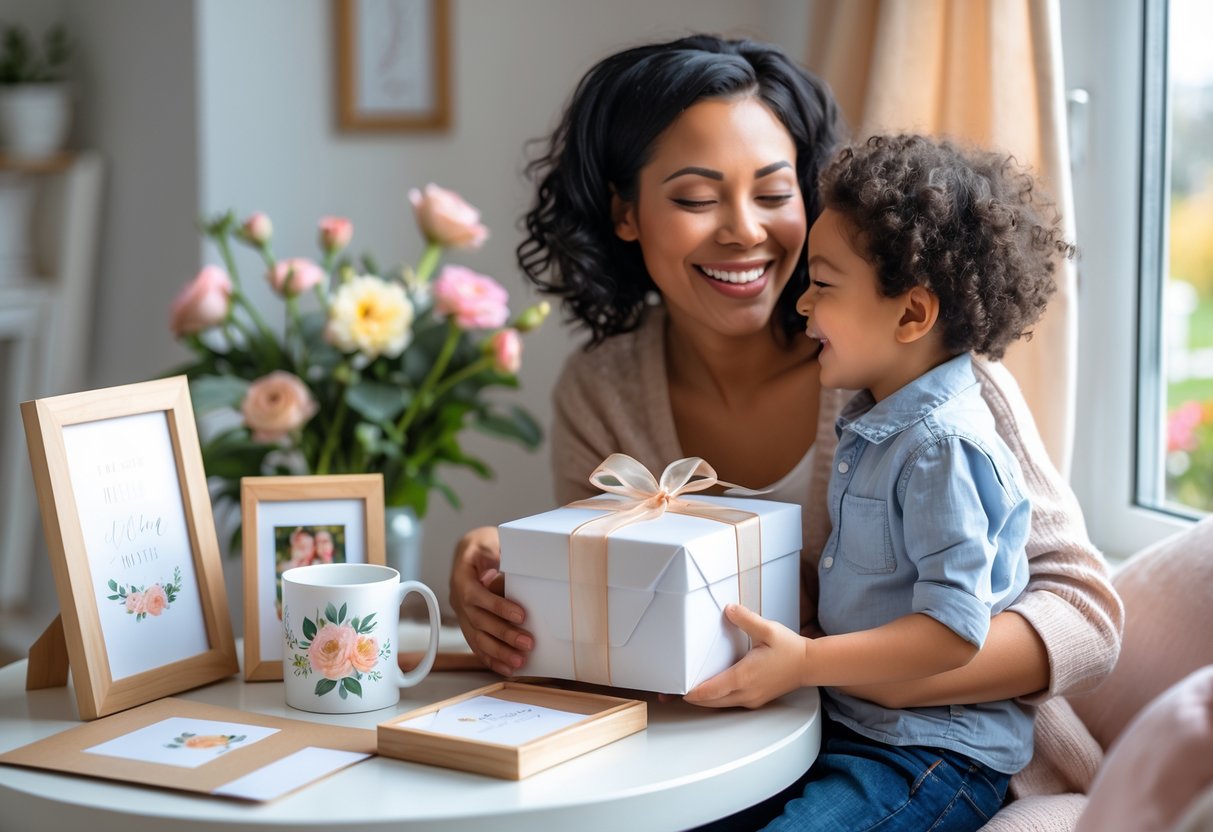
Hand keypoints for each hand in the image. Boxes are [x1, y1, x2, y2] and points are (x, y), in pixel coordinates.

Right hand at [448, 526, 533, 675]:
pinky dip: (492, 659)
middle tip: (528, 643)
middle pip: (480, 622)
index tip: (521, 615)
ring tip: (519, 661)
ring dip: (499, 652)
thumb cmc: (481, 547)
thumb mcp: (486, 541)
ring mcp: (463, 616)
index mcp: (462, 579)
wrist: (469, 552)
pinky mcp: (470, 625)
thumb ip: (493, 554)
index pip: (479, 597)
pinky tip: (507, 668)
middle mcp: (460, 601)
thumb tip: (500, 567)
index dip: (499, 607)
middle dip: (505, 635)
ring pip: (478, 638)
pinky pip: (478, 646)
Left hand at [683, 604, 807, 708]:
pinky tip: (710, 690)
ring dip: (703, 700)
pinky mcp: (755, 699)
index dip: (693, 693)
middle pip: (712, 702)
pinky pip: (730, 703)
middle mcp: (746, 692)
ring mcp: (751, 699)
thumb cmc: (790, 649)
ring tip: (686, 692)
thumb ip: (746, 619)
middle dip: (692, 699)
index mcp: (745, 677)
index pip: (712, 691)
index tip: (678, 691)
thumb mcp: (768, 630)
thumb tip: (729, 609)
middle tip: (671, 694)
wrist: (809, 665)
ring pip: (720, 704)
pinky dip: (716, 699)